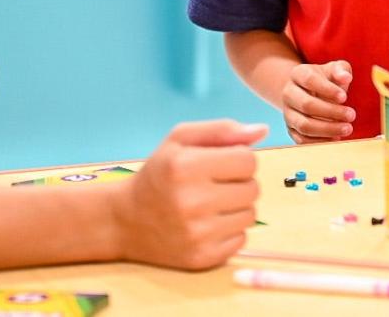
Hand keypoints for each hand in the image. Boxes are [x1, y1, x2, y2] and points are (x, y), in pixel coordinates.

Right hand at [116, 119, 264, 269]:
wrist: (125, 220)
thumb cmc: (158, 174)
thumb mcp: (180, 140)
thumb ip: (222, 130)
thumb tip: (262, 130)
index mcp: (185, 166)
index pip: (248, 160)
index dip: (238, 159)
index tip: (220, 164)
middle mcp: (191, 202)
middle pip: (253, 188)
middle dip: (238, 183)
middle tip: (213, 185)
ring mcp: (197, 234)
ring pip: (251, 215)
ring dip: (236, 207)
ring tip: (210, 205)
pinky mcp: (202, 258)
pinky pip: (242, 239)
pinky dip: (229, 230)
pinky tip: (207, 225)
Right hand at [281, 60, 353, 143]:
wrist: (309, 92)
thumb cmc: (326, 80)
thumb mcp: (334, 69)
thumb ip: (341, 70)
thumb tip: (346, 77)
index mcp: (298, 74)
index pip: (309, 80)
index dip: (327, 89)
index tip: (345, 97)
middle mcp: (288, 93)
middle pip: (306, 105)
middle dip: (331, 112)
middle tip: (351, 115)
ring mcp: (288, 113)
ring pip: (304, 125)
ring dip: (327, 129)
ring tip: (347, 129)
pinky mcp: (291, 129)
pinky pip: (302, 140)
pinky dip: (320, 141)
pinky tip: (336, 138)